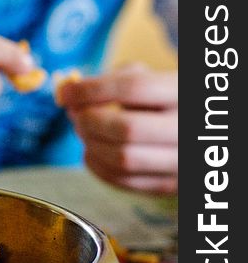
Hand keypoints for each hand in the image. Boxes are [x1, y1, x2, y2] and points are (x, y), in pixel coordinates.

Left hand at [57, 65, 177, 193]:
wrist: (197, 131)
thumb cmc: (161, 99)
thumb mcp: (147, 77)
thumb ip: (110, 80)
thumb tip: (69, 94)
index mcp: (182, 93)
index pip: (134, 88)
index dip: (93, 90)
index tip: (67, 93)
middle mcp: (187, 129)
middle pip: (127, 128)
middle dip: (89, 121)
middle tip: (75, 114)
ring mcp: (180, 161)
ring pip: (123, 159)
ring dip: (91, 144)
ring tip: (82, 130)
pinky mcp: (169, 185)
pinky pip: (124, 181)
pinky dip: (97, 166)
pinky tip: (91, 150)